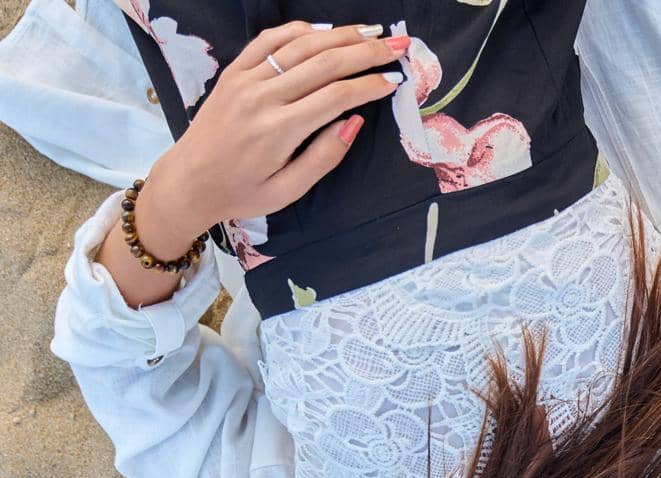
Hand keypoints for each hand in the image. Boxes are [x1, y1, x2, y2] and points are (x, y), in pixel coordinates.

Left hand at [136, 23, 405, 251]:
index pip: (336, 96)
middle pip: (325, 63)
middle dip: (367, 52)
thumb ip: (325, 156)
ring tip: (372, 32)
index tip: (395, 80)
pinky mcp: (233, 72)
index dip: (370, 85)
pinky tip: (325, 30)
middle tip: (399, 45)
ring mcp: (245, 80)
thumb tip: (355, 121)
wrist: (189, 181)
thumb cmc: (242, 193)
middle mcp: (262, 97)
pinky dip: (299, 30)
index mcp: (279, 130)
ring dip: (340, 34)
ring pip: (300, 45)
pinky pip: (269, 40)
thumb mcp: (289, 190)